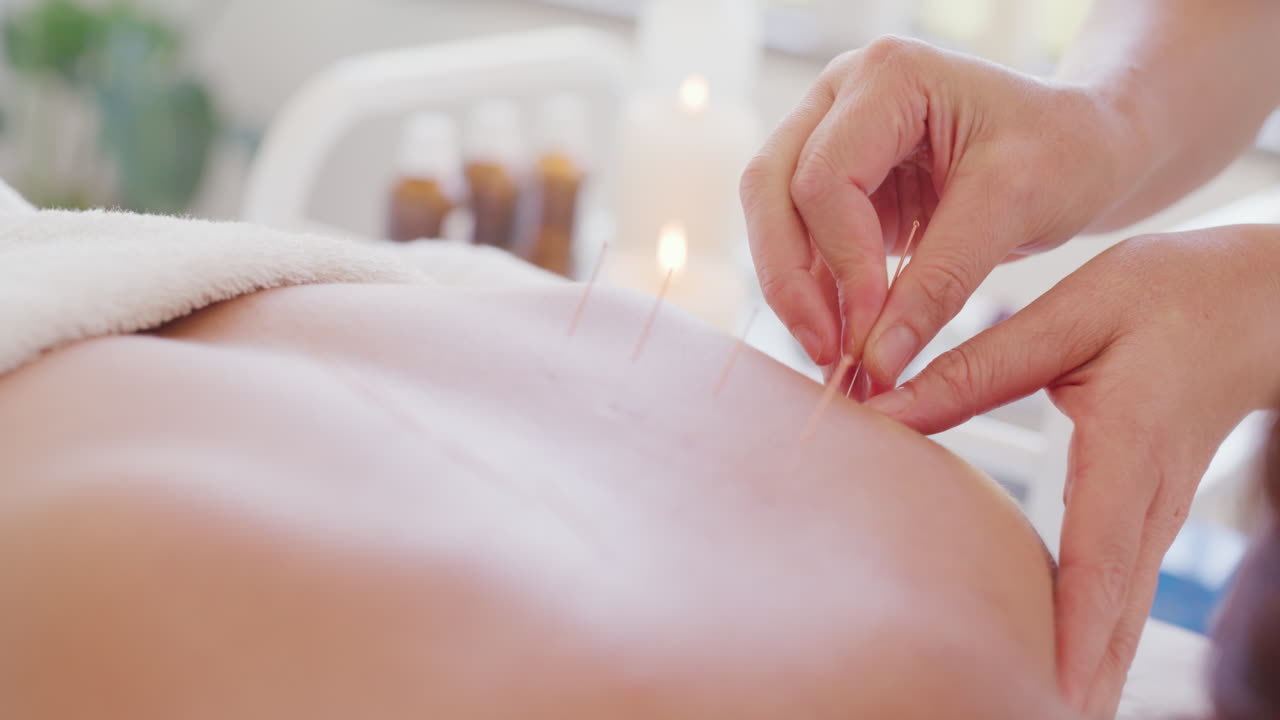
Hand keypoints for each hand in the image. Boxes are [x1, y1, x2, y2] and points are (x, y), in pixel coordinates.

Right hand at [740, 36, 1139, 389]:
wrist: (1086, 147)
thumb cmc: (1064, 150)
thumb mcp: (1012, 208)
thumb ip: (939, 282)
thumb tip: (877, 360)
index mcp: (887, 76)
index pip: (825, 175)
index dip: (842, 259)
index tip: (872, 331)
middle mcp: (841, 98)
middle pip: (770, 189)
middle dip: (790, 278)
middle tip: (825, 352)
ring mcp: (830, 138)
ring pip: (773, 218)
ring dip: (796, 292)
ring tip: (834, 360)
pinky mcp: (838, 187)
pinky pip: (802, 244)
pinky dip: (817, 295)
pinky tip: (841, 343)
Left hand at [866, 225, 1279, 715]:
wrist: (1252, 303)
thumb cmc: (1168, 298)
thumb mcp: (1070, 315)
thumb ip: (976, 367)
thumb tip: (887, 405)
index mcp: (1129, 449)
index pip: (1102, 557)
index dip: (1079, 629)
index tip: (1055, 691)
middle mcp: (1149, 499)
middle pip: (1118, 611)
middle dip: (1081, 678)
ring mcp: (1156, 515)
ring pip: (1126, 612)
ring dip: (1091, 671)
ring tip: (1039, 714)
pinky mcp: (1148, 516)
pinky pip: (1124, 592)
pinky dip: (1100, 639)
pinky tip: (1070, 671)